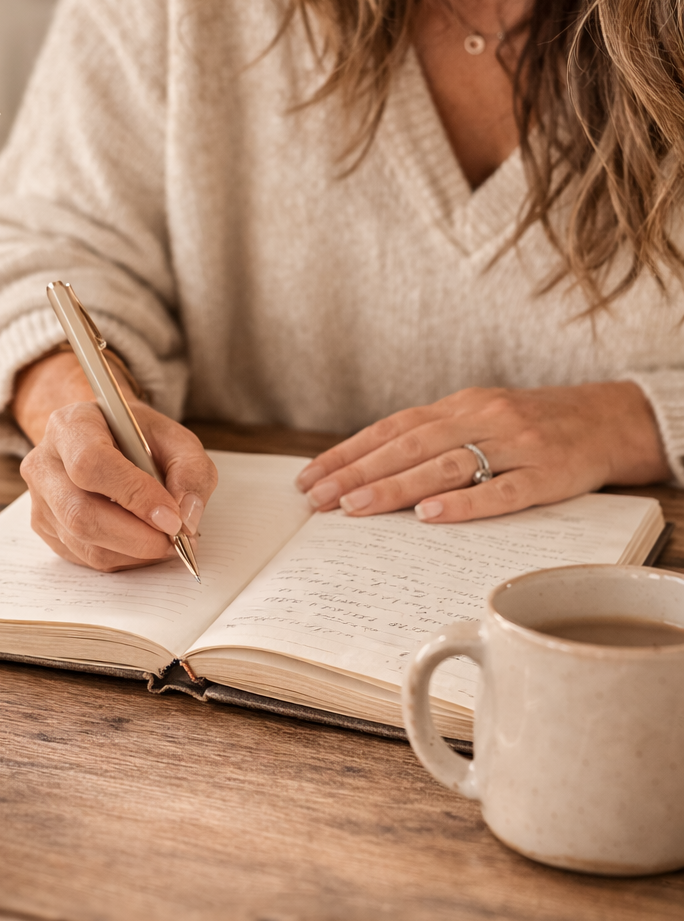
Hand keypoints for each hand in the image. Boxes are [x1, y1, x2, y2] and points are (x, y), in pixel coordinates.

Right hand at [16, 355, 216, 570]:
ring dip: (133, 552)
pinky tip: (140, 541)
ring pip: (83, 542)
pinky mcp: (45, 528)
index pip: (91, 464)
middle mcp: (45, 462)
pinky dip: (121, 558)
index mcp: (71, 425)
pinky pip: (83, 557)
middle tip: (174, 539)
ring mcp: (39, 499)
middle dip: (136, 536)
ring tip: (163, 540)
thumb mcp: (174, 438)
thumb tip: (186, 519)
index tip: (171, 517)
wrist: (104, 438)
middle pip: (80, 513)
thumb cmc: (137, 438)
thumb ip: (190, 471)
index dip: (134, 495)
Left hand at [295, 382, 669, 522]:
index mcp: (460, 405)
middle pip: (409, 446)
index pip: (393, 428)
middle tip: (318, 499)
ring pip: (446, 466)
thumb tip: (372, 466)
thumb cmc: (532, 424)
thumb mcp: (481, 416)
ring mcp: (515, 446)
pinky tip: (431, 515)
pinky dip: (465, 502)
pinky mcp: (547, 474)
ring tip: (356, 508)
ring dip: (396, 487)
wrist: (608, 418)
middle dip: (358, 473)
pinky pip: (503, 490)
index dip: (350, 452)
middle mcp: (482, 418)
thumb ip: (436, 436)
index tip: (311, 477)